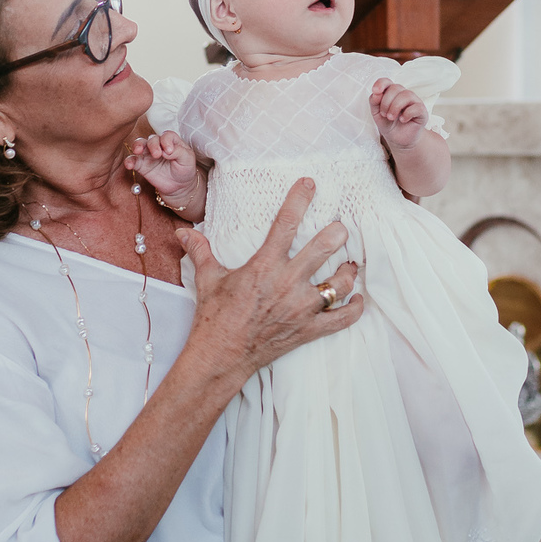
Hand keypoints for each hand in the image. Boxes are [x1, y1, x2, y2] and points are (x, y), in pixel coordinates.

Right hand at [126, 131, 202, 210]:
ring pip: (140, 144)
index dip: (166, 141)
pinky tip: (129, 165)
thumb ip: (179, 152)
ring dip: (138, 146)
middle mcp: (159, 145)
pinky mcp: (141, 165)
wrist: (179, 186)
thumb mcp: (188, 159)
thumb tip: (166, 150)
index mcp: (171, 141)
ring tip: (138, 151)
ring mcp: (148, 154)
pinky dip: (129, 161)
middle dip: (153, 144)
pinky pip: (133, 160)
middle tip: (157, 154)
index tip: (169, 151)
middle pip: (152, 138)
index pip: (166, 135)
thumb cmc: (185, 169)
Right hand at [178, 178, 361, 388]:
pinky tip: (358, 299)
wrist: (220, 357)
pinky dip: (354, 309)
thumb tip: (183, 232)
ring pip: (338, 284)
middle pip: (322, 249)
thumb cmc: (214, 317)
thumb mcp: (207, 280)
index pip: (285, 224)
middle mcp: (287, 284)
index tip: (310, 184)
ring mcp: (301, 308)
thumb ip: (200, 251)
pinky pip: (341, 319)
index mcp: (264, 266)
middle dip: (336, 234)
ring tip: (349, 264)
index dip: (299, 200)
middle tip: (342, 227)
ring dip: (348, 272)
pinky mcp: (308, 330)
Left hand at [370, 79, 428, 151]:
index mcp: (392, 93)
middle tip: (384, 114)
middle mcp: (404, 94)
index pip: (387, 81)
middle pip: (396, 88)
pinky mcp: (422, 111)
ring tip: (390, 117)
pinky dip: (407, 113)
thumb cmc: (389, 124)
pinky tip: (402, 120)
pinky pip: (416, 107)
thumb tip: (376, 93)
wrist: (399, 140)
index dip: (381, 83)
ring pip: (407, 94)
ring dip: (395, 107)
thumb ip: (374, 102)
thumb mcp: (377, 114)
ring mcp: (414, 101)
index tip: (375, 91)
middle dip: (386, 102)